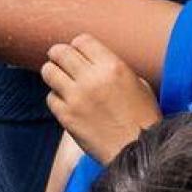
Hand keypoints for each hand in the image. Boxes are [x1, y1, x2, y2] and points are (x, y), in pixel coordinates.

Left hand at [42, 34, 161, 164]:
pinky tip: (66, 102)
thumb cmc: (143, 118)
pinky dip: (56, 98)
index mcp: (112, 66)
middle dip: (59, 54)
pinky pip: (50, 98)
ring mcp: (76, 98)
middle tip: (60, 60)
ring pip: (49, 72)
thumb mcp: (138, 83)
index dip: (78, 45)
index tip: (78, 52)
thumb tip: (96, 62)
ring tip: (60, 79)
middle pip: (60, 52)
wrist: (136, 151)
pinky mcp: (67, 117)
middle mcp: (91, 78)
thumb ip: (115, 68)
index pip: (82, 40)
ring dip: (53, 73)